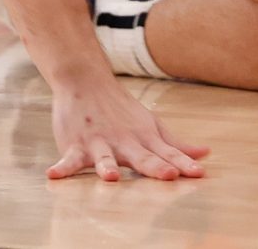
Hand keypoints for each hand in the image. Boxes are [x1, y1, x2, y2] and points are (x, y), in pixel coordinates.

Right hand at [48, 74, 208, 181]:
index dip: (183, 164)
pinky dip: (61, 167)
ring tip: (110, 178)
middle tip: (169, 176)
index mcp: (144, 139)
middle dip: (155, 167)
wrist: (85, 80)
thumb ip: (175, 144)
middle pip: (142, 157)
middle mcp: (124, 142)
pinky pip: (68, 159)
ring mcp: (99, 143)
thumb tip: (204, 155)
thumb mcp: (150, 125)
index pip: (167, 153)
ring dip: (107, 167)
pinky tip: (53, 175)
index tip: (199, 173)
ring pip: (104, 158)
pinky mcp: (76, 144)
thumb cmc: (121, 109)